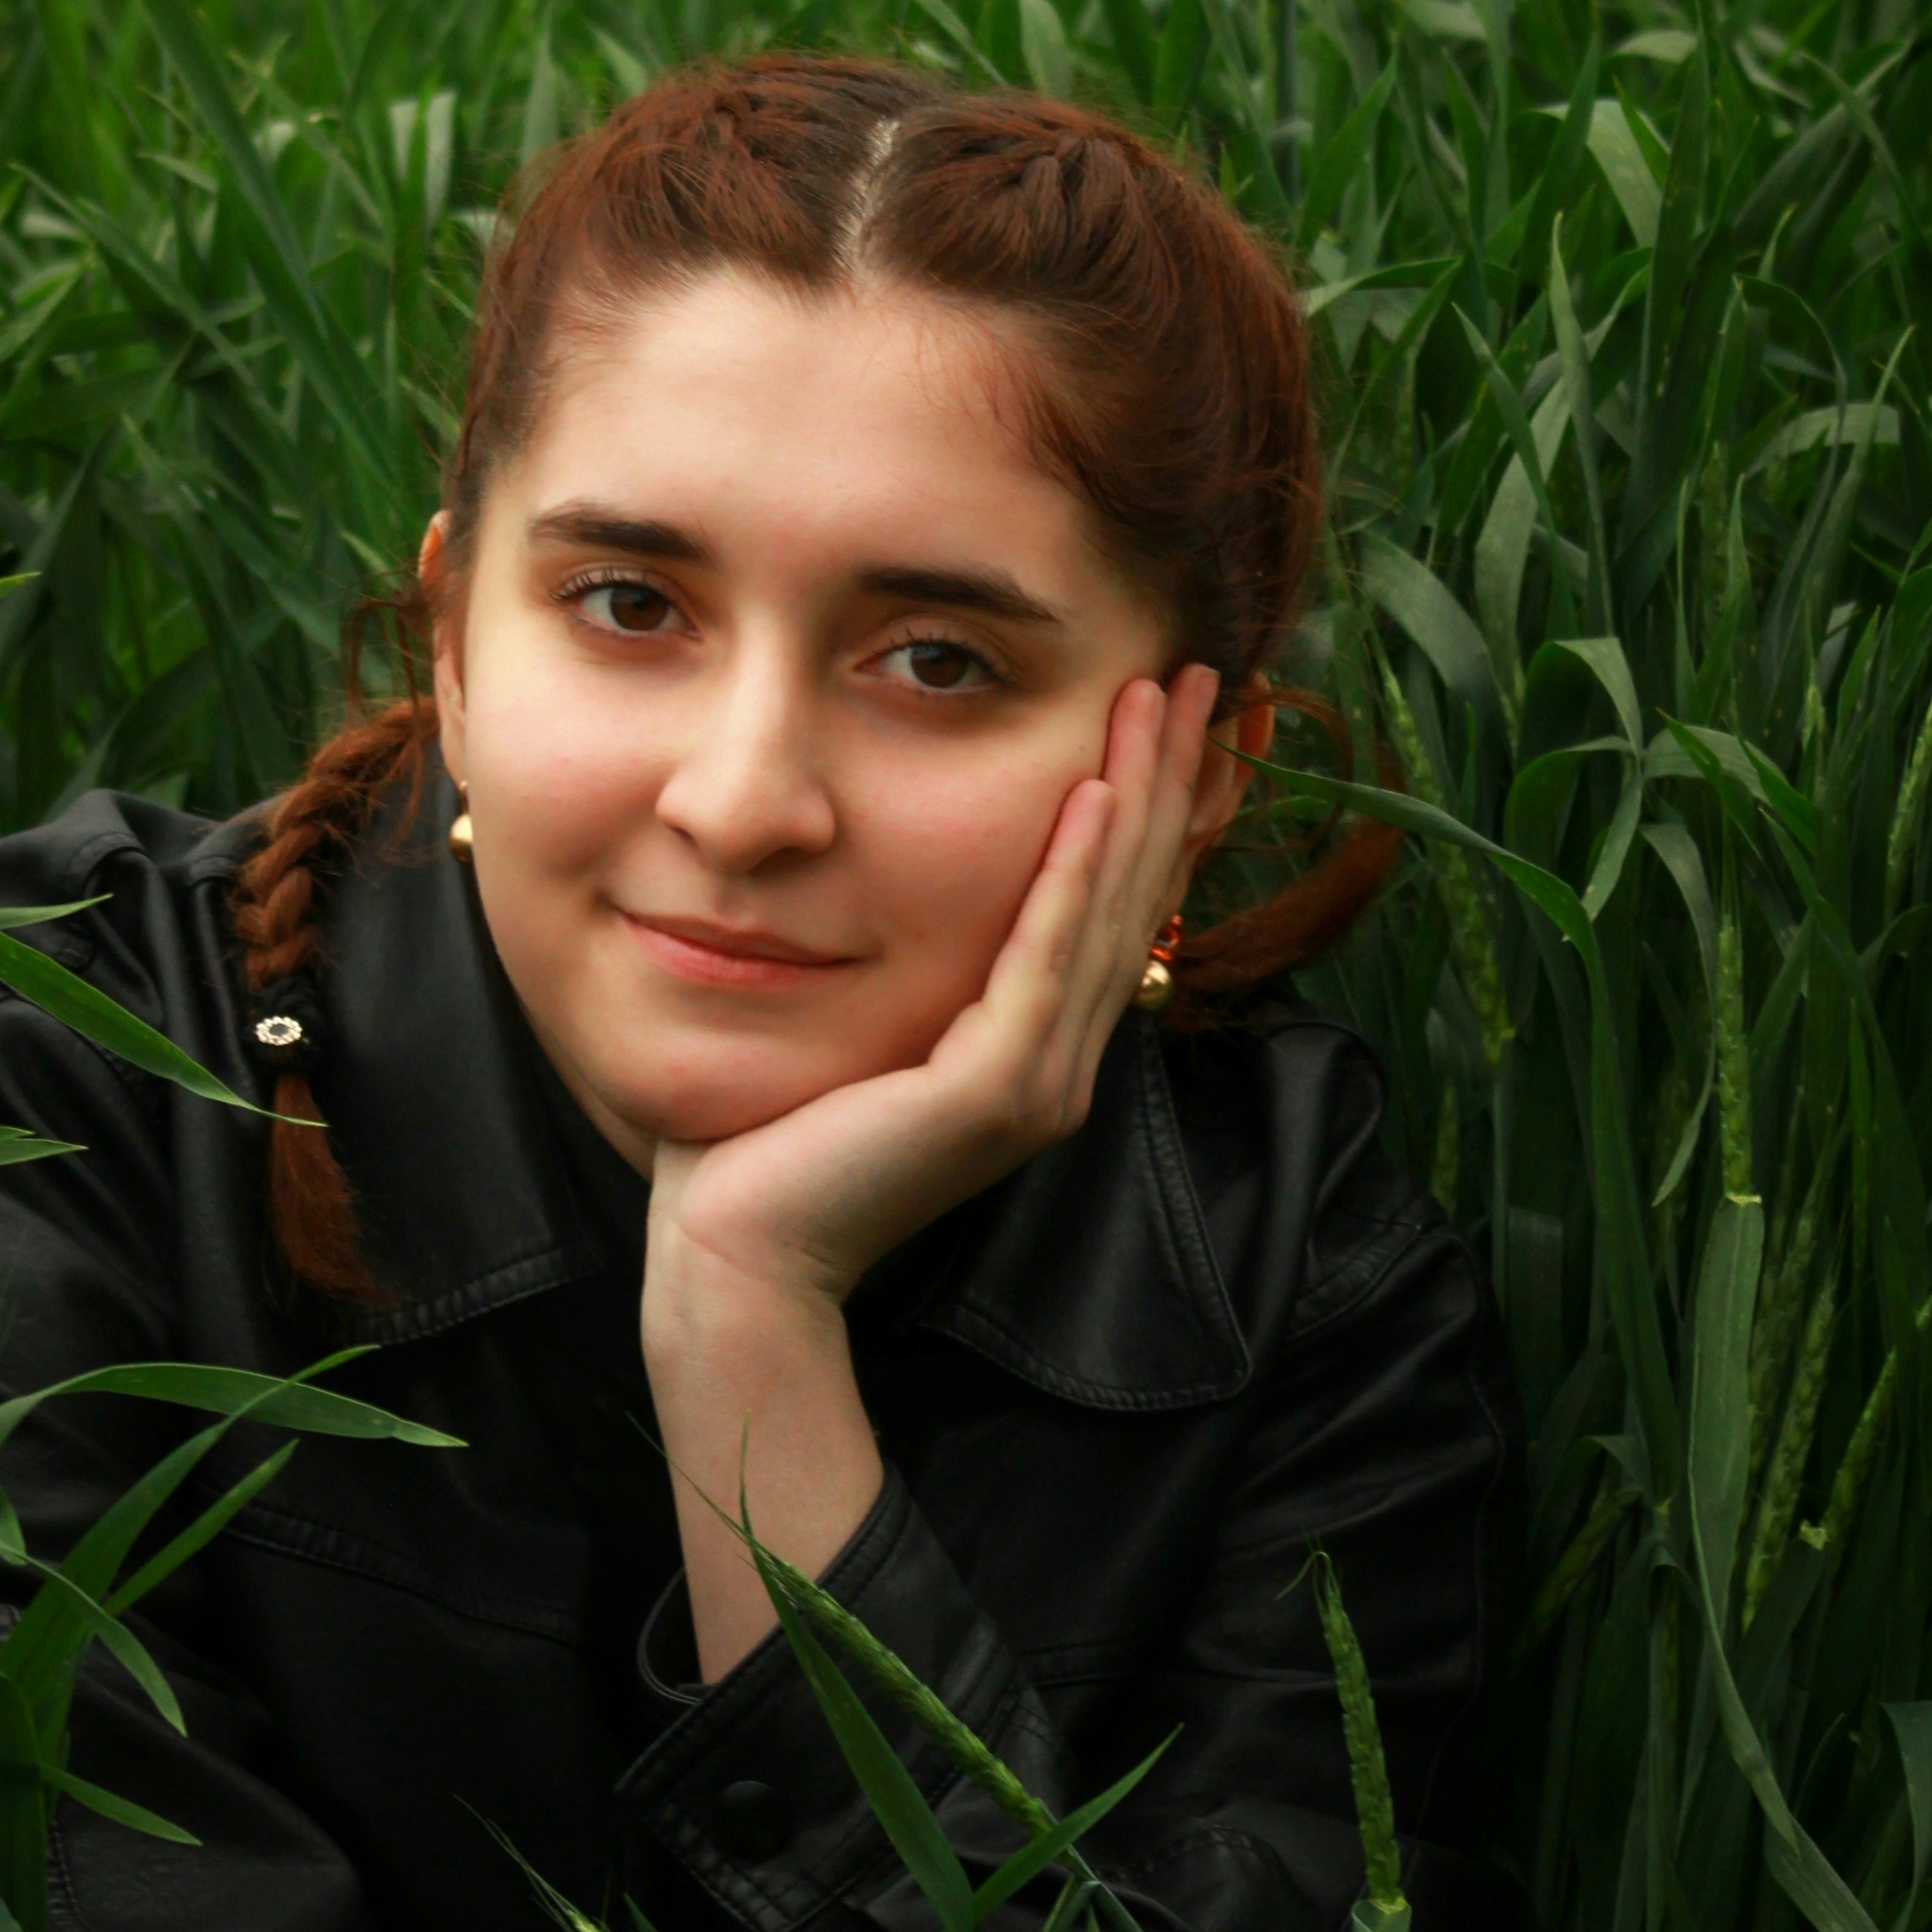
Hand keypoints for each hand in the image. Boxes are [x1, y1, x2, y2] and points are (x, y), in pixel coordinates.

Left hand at [646, 664, 1218, 1321]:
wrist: (738, 1256)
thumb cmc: (767, 1147)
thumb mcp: (857, 1026)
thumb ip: (904, 966)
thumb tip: (885, 872)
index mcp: (1034, 1054)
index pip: (1111, 909)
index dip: (1148, 808)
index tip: (1164, 710)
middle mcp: (1057, 1068)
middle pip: (1134, 897)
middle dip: (1168, 778)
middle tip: (1193, 675)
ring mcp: (1037, 1084)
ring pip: (1108, 914)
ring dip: (1139, 797)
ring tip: (1156, 699)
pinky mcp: (994, 1093)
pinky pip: (1046, 959)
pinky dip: (1073, 873)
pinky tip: (1093, 794)